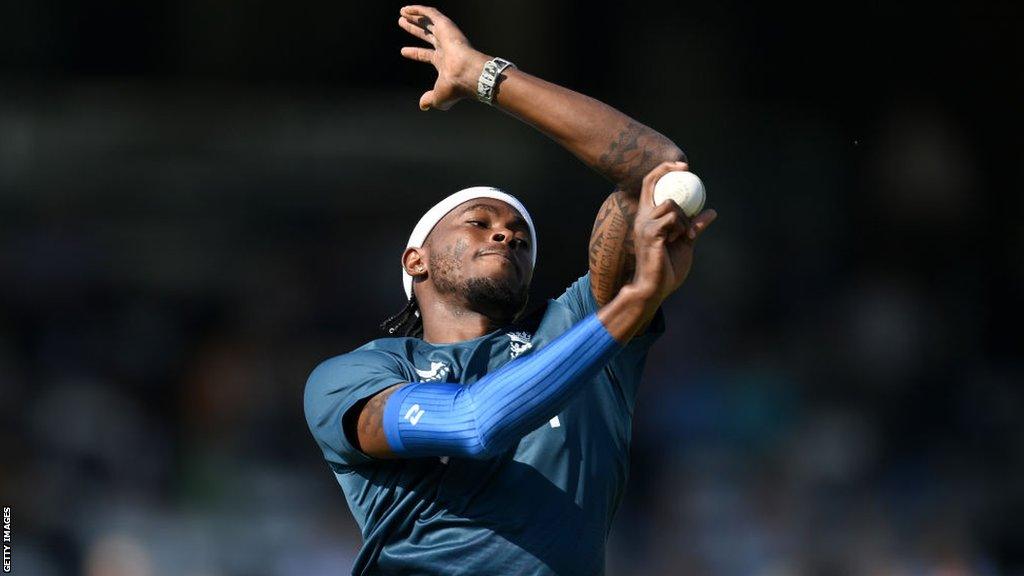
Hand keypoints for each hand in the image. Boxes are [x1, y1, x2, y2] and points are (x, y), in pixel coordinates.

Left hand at [398, 5, 487, 110]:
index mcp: (444, 62)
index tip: (403, 51)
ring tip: (401, 12)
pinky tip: (406, 9)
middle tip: (401, 23)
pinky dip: (418, 10)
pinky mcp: (446, 26)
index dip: (414, 53)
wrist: (466, 75)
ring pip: (428, 21)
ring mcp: (446, 35)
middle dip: (414, 29)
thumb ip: (429, 99)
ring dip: (415, 16)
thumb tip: (423, 105)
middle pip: (426, 34)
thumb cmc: (455, 88)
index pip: (426, 55)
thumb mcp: (439, 97)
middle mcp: (445, 47)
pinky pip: (430, 13)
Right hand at [630, 161, 717, 302]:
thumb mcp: (685, 243)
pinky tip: (679, 239)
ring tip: (684, 234)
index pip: (649, 185)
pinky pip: (673, 218)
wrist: (654, 287)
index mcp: (647, 217)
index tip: (681, 165)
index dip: (663, 170)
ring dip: (684, 217)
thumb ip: (695, 226)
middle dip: (668, 171)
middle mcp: (642, 217)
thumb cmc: (667, 268)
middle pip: (654, 184)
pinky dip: (682, 227)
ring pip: (671, 204)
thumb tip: (711, 212)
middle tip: (687, 169)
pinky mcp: (651, 233)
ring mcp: (645, 224)